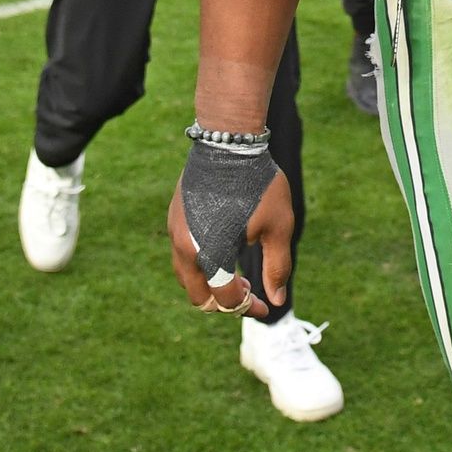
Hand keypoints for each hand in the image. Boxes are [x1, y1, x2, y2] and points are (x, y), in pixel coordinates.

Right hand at [167, 144, 292, 320]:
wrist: (229, 144)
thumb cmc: (258, 185)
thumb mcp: (277, 227)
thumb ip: (277, 267)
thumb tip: (276, 299)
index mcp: (212, 256)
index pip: (227, 300)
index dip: (248, 308)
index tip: (266, 306)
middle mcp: (186, 249)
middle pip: (199, 296)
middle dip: (225, 302)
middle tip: (249, 290)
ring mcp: (175, 233)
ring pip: (187, 277)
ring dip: (210, 285)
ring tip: (236, 274)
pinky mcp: (174, 219)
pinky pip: (181, 255)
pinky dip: (200, 265)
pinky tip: (222, 250)